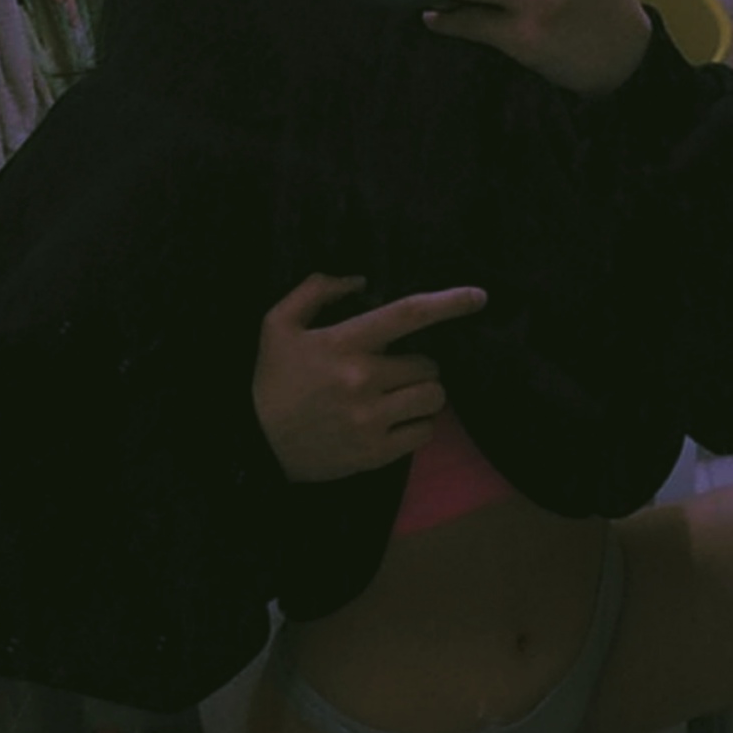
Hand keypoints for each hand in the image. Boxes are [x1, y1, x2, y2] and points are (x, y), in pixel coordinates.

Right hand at [252, 274, 486, 482]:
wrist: (252, 446)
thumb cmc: (271, 380)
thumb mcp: (278, 324)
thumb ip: (316, 291)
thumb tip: (360, 280)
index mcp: (343, 343)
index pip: (408, 314)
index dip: (449, 302)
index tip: (480, 296)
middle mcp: (362, 380)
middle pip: (429, 364)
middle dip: (419, 365)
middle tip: (394, 371)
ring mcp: (371, 419)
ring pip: (434, 398)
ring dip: (424, 394)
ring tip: (399, 396)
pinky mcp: (375, 452)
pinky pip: (424, 433)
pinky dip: (418, 425)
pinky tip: (394, 421)